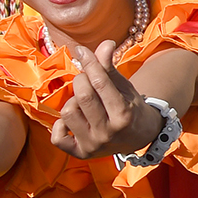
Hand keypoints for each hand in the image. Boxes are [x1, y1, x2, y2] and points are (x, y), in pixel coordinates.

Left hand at [49, 42, 161, 158]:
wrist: (139, 136)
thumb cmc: (130, 106)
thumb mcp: (124, 87)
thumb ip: (110, 67)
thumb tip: (105, 43)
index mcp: (123, 114)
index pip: (100, 82)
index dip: (89, 62)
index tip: (81, 49)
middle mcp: (108, 132)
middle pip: (83, 96)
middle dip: (81, 80)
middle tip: (86, 78)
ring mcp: (93, 145)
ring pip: (68, 112)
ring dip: (72, 101)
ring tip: (82, 101)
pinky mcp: (81, 154)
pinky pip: (57, 138)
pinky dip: (60, 126)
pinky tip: (71, 120)